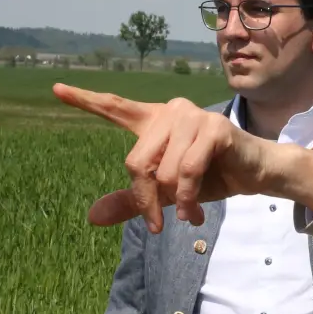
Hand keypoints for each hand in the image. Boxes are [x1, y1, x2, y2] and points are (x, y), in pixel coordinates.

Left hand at [52, 85, 270, 230]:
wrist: (256, 173)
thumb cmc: (212, 176)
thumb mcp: (167, 192)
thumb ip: (132, 199)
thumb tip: (92, 216)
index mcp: (155, 122)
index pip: (116, 108)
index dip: (86, 100)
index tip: (56, 89)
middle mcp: (170, 111)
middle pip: (136, 161)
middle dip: (145, 200)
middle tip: (156, 224)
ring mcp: (192, 116)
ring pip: (162, 170)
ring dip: (174, 202)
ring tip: (188, 216)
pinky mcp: (213, 128)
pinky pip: (186, 170)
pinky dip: (188, 198)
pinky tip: (194, 213)